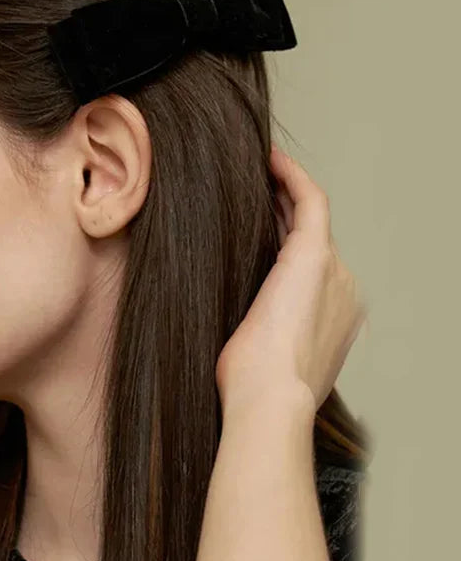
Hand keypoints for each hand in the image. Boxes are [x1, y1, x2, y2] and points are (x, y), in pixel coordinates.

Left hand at [215, 144, 368, 415]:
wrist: (269, 400)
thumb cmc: (252, 388)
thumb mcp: (253, 352)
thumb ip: (252, 324)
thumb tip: (218, 309)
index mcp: (328, 315)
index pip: (304, 263)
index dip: (280, 238)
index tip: (253, 221)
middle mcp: (341, 289)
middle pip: (308, 235)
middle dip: (279, 209)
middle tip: (249, 187)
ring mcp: (334, 271)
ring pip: (310, 216)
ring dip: (283, 189)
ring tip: (256, 170)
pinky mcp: (316, 255)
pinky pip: (310, 200)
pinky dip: (291, 177)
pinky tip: (269, 160)